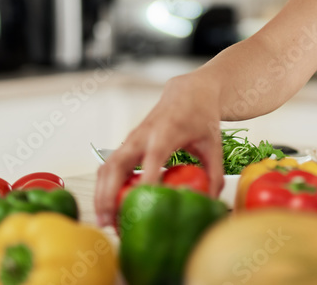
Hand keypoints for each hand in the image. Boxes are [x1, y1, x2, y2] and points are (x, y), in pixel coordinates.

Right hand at [93, 73, 224, 226]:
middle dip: (110, 194)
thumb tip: (211, 202)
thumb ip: (215, 174)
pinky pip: (109, 166)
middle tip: (110, 222)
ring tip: (105, 221)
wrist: (188, 93)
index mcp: (166, 132)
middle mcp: (143, 135)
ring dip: (101, 193)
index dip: (146, 180)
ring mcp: (131, 139)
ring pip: (107, 166)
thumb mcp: (213, 144)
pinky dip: (103, 186)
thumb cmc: (201, 119)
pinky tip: (108, 207)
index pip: (153, 157)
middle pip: (118, 164)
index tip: (143, 203)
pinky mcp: (126, 144)